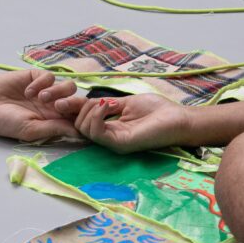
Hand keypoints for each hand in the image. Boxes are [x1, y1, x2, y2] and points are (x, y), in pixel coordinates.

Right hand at [0, 69, 86, 141]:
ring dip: (58, 91)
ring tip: (41, 98)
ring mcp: (47, 90)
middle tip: (58, 107)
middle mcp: (54, 105)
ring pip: (68, 86)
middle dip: (73, 103)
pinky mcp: (37, 76)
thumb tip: (80, 134)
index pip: (77, 118)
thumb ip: (55, 129)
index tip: (74, 118)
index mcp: (55, 121)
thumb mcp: (31, 130)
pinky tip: (28, 91)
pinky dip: (41, 83)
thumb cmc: (5, 122)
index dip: (81, 116)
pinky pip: (50, 76)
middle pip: (78, 100)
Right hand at [68, 93, 191, 152]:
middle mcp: (109, 138)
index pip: (82, 121)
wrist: (178, 118)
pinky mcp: (120, 144)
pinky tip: (108, 106)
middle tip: (100, 101)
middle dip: (81, 108)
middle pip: (79, 126)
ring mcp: (114, 142)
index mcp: (110, 128)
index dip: (72, 109)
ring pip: (85, 130)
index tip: (64, 98)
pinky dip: (97, 116)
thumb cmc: (158, 110)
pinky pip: (97, 133)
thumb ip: (106, 104)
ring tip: (108, 103)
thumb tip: (85, 100)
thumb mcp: (126, 102)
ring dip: (90, 111)